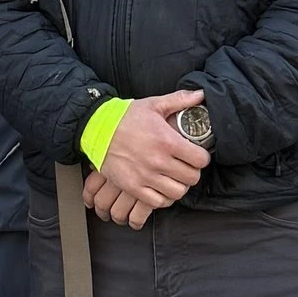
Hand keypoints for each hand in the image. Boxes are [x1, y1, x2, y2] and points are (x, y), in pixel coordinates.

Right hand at [85, 90, 209, 227]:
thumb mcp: (153, 104)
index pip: (200, 160)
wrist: (96, 129)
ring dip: (178, 186)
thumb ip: (180, 100)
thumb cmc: (125, 117)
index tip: (196, 155)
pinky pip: (158, 202)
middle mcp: (158, 161)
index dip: (201, 158)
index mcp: (167, 140)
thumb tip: (200, 94)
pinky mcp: (133, 187)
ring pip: (177, 193)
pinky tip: (161, 187)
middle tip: (185, 166)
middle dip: (192, 172)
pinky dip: (162, 197)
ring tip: (174, 178)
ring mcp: (145, 176)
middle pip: (192, 178)